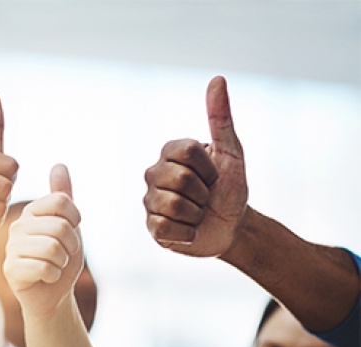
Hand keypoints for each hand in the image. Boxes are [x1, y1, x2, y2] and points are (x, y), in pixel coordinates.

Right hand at [4, 164, 83, 316]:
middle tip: (63, 256)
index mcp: (31, 211)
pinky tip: (45, 278)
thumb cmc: (61, 258)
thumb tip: (59, 164)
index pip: (62, 201)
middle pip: (61, 226)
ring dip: (62, 262)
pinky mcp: (10, 269)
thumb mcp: (69, 225)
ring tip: (54, 265)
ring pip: (53, 248)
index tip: (71, 233)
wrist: (53, 294)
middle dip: (71, 246)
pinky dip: (53, 276)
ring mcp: (12, 247)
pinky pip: (44, 267)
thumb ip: (63, 196)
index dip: (76, 220)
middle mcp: (18, 225)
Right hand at [143, 75, 247, 256]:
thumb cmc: (230, 187)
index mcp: (170, 153)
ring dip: (197, 214)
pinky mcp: (152, 227)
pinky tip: (190, 230)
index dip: (209, 168)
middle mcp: (154, 174)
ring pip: (174, 206)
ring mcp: (150, 201)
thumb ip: (220, 117)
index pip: (187, 152)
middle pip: (181, 180)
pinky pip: (166, 228)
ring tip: (198, 213)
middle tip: (207, 197)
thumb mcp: (231, 152)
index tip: (214, 175)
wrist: (231, 227)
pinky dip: (187, 233)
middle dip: (204, 193)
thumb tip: (217, 79)